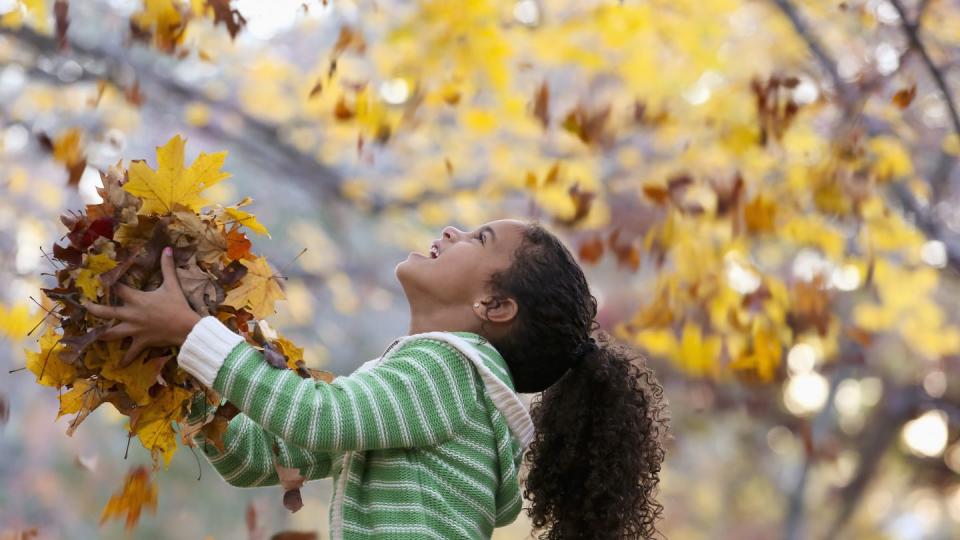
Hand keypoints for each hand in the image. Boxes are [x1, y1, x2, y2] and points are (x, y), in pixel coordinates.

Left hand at [84, 246, 202, 365]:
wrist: (186, 327)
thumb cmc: (178, 305)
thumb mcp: (172, 285)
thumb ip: (167, 267)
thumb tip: (167, 248)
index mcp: (137, 299)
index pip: (118, 289)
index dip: (109, 282)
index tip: (100, 278)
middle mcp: (131, 315)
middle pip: (106, 312)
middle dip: (93, 309)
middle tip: (84, 306)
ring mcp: (134, 330)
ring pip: (112, 334)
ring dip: (101, 335)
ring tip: (92, 337)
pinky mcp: (140, 342)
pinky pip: (130, 353)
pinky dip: (125, 360)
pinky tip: (118, 366)